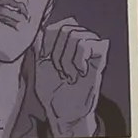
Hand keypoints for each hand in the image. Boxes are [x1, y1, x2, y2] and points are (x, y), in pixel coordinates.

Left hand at [32, 17, 108, 135]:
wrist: (63, 112)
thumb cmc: (53, 92)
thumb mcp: (39, 65)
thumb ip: (38, 46)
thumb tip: (37, 29)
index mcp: (64, 43)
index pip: (55, 25)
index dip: (47, 40)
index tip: (46, 58)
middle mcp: (79, 43)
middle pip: (66, 27)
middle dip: (57, 52)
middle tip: (59, 70)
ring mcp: (90, 51)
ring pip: (76, 35)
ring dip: (68, 58)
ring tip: (69, 73)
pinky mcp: (100, 60)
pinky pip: (88, 45)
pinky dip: (79, 59)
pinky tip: (80, 72)